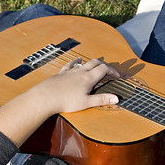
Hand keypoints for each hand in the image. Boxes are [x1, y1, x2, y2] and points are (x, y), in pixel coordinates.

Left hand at [0, 58, 120, 147]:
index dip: (113, 71)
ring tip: (97, 65)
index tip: (118, 76)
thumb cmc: (66, 101)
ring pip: (84, 63)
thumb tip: (116, 99)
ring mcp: (70, 71)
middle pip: (96, 63)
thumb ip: (101, 100)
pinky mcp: (62, 73)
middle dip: (105, 65)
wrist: (46, 97)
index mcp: (88, 78)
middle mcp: (80, 71)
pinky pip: (71, 64)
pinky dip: (76, 62)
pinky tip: (77, 61)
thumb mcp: (86, 103)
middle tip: (110, 71)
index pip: (104, 70)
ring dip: (93, 63)